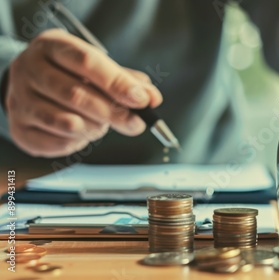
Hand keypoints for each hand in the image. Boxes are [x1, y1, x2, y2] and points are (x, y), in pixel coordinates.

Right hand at [5, 29, 162, 156]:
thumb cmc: (71, 73)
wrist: (30, 84)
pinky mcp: (19, 128)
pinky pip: (58, 143)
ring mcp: (20, 99)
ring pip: (67, 123)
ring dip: (95, 129)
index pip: (86, 62)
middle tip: (134, 122)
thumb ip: (127, 81)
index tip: (142, 100)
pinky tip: (81, 132)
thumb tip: (152, 98)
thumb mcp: (98, 68)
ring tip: (101, 124)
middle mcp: (30, 69)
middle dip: (113, 113)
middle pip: (75, 95)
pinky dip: (79, 142)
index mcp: (53, 46)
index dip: (117, 83)